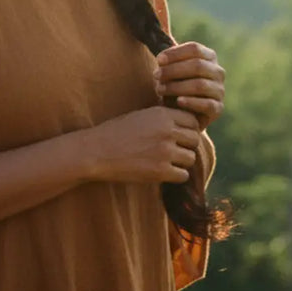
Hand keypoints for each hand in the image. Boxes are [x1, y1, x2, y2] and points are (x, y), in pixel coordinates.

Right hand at [84, 106, 201, 184]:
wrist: (96, 151)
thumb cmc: (116, 132)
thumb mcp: (141, 116)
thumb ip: (164, 118)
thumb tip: (186, 125)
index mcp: (162, 114)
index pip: (193, 121)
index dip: (188, 130)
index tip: (178, 136)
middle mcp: (167, 131)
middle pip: (194, 140)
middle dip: (186, 146)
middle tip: (172, 151)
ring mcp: (165, 152)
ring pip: (190, 158)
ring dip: (181, 162)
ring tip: (166, 162)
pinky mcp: (160, 171)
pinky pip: (182, 175)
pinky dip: (175, 176)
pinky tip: (162, 172)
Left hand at [154, 41, 224, 129]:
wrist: (182, 113)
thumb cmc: (174, 86)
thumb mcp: (171, 68)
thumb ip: (167, 57)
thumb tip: (154, 39)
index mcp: (209, 57)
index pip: (194, 48)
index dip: (175, 52)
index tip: (158, 59)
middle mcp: (218, 71)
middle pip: (197, 65)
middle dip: (173, 70)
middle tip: (156, 76)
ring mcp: (220, 90)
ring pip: (200, 84)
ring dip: (177, 86)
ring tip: (160, 89)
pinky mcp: (218, 109)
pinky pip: (207, 104)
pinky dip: (191, 102)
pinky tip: (177, 102)